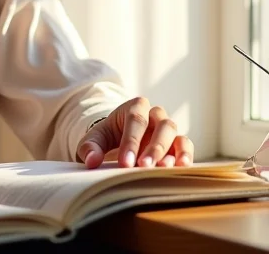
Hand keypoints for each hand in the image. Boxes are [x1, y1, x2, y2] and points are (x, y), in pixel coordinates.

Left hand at [76, 97, 193, 169]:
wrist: (120, 142)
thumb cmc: (108, 138)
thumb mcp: (96, 139)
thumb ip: (90, 147)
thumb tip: (92, 160)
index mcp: (134, 106)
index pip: (135, 119)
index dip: (131, 141)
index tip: (125, 163)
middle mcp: (153, 114)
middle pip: (159, 124)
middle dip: (152, 147)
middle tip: (143, 166)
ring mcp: (167, 127)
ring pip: (173, 132)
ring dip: (168, 151)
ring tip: (162, 169)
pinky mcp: (177, 142)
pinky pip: (185, 144)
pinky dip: (185, 154)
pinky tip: (181, 167)